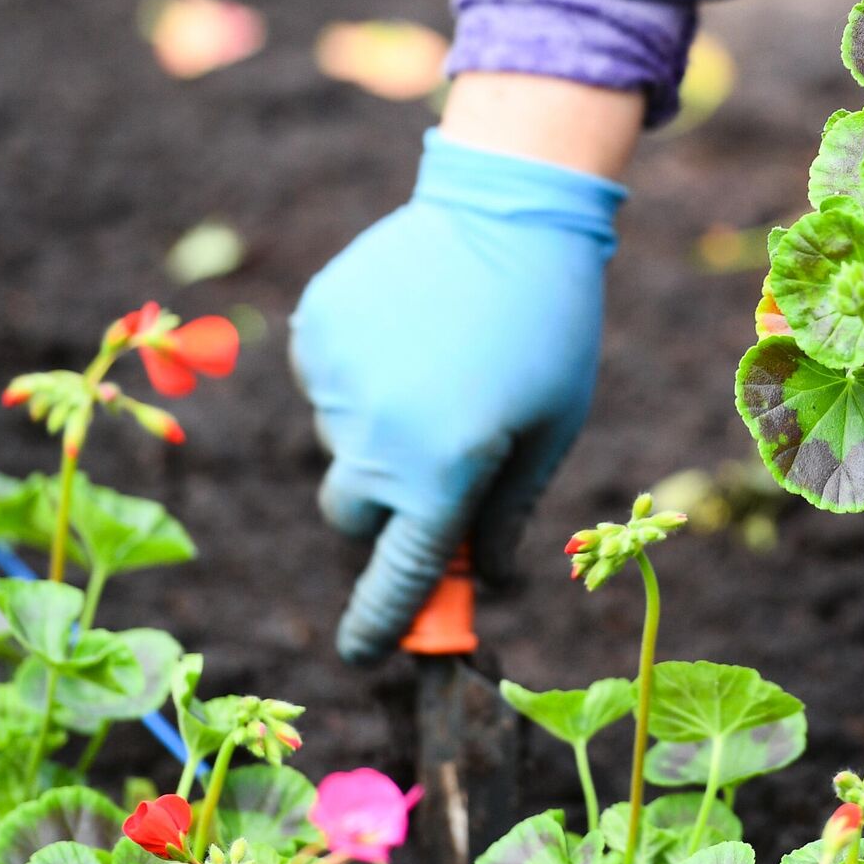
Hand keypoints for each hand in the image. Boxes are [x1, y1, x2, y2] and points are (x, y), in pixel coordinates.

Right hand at [291, 129, 625, 663]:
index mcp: (440, 474)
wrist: (508, 211)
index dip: (379, 624)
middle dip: (386, 508)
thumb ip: (506, 513)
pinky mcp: (313, 334)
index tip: (363, 653)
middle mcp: (374, 440)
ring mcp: (334, 385)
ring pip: (344, 443)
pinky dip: (361, 375)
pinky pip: (328, 384)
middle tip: (440, 455)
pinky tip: (410, 329)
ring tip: (439, 360)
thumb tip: (482, 580)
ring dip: (381, 428)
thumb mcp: (550, 431)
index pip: (397, 578)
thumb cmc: (549, 331)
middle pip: (353, 515)